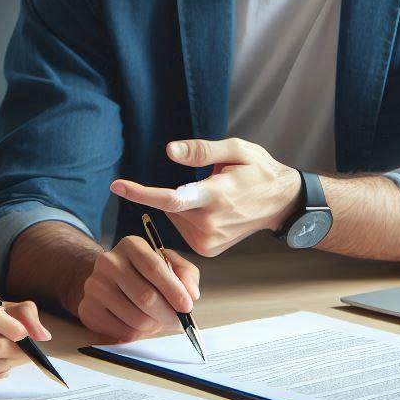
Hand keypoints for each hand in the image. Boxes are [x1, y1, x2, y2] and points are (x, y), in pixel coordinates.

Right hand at [75, 234, 199, 342]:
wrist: (108, 280)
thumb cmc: (144, 273)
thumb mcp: (167, 263)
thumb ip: (185, 273)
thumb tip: (192, 293)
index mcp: (130, 245)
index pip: (154, 268)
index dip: (173, 290)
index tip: (187, 306)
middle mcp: (108, 261)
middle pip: (145, 297)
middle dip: (168, 314)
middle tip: (179, 323)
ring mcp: (95, 285)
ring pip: (136, 318)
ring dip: (154, 326)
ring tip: (158, 320)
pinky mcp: (88, 308)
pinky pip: (122, 332)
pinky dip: (138, 334)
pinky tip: (139, 324)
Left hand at [110, 138, 300, 255]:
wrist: (282, 204)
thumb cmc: (258, 171)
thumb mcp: (235, 149)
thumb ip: (201, 150)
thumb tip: (169, 151)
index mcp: (216, 195)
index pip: (171, 199)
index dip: (141, 193)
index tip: (117, 185)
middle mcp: (210, 223)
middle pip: (170, 206)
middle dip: (175, 191)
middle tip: (207, 183)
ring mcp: (209, 240)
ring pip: (175, 217)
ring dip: (184, 205)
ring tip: (215, 198)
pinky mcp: (208, 250)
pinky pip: (183, 228)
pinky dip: (189, 217)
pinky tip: (213, 212)